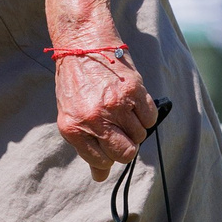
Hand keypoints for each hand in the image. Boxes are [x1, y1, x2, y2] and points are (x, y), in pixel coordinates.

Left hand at [54, 47, 157, 182]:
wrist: (83, 44)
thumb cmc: (76, 82)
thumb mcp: (71, 116)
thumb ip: (86, 147)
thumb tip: (100, 177)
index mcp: (74, 128)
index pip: (101, 162)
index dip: (109, 157)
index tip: (110, 146)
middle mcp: (94, 119)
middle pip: (124, 154)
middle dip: (126, 147)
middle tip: (121, 132)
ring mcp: (115, 105)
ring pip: (140, 136)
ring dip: (136, 128)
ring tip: (124, 111)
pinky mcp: (134, 91)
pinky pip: (150, 118)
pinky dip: (146, 115)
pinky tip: (134, 104)